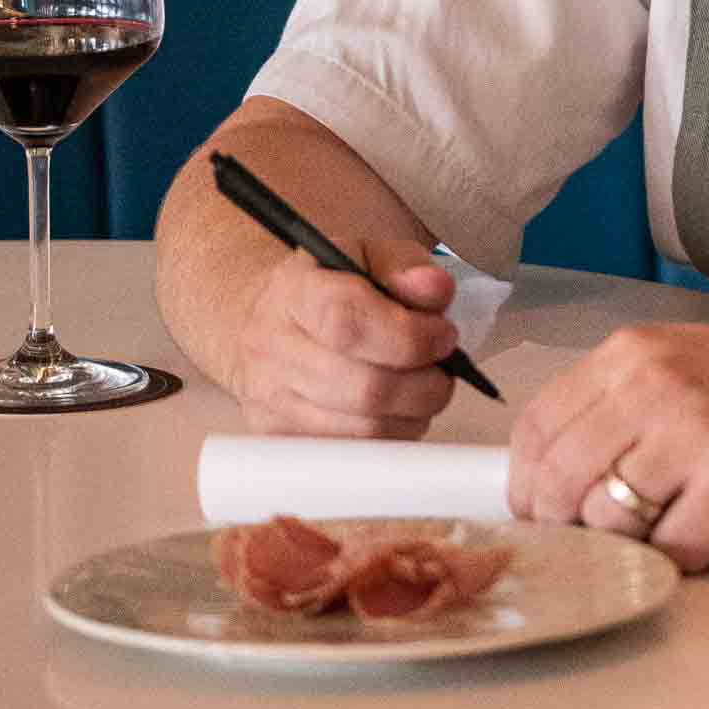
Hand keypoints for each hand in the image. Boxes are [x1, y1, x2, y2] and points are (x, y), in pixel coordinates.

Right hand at [228, 234, 460, 437]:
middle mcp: (273, 349)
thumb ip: (405, 264)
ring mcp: (272, 401)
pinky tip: (397, 410)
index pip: (346, 321)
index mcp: (293, 292)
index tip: (443, 335)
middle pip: (364, 387)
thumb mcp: (366, 254)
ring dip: (414, 413)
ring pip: (365, 429)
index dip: (408, 335)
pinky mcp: (281, 438)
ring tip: (423, 386)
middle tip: (444, 366)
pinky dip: (391, 436)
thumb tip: (435, 290)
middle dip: (425, 383)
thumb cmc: (326, 288)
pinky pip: (354, 454)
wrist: (265, 323)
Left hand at [507, 316, 708, 570]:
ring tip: (666, 523)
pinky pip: (674, 549)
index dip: (526, 484)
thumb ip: (616, 404)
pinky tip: (706, 531)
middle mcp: (652, 385)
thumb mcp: (679, 362)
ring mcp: (693, 432)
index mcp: (630, 354)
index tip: (539, 510)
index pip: (534, 428)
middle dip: (564, 525)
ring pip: (608, 521)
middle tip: (592, 538)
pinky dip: (682, 556)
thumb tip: (555, 473)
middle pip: (557, 481)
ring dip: (628, 542)